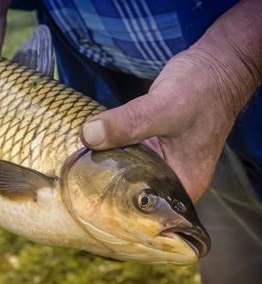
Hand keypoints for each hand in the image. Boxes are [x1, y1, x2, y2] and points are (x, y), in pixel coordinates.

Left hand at [80, 1, 260, 202]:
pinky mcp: (151, 145)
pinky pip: (125, 152)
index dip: (113, 207)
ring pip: (125, 171)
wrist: (215, 66)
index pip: (145, 212)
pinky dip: (110, 148)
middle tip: (73, 178)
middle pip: (131, 193)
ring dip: (104, 165)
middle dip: (103, 185)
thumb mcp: (164, 108)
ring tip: (75, 164)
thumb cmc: (203, 89)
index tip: (82, 194)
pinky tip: (90, 144)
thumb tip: (89, 136)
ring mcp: (161, 161)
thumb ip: (129, 123)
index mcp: (183, 185)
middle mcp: (171, 179)